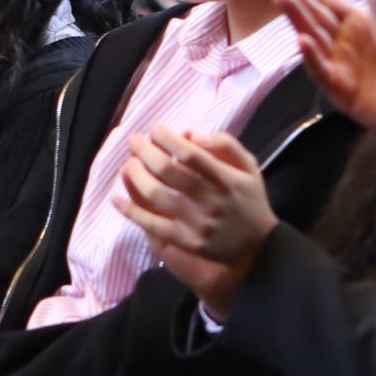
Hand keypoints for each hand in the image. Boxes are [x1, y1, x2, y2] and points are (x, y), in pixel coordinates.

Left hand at [113, 129, 276, 319]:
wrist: (259, 247)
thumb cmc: (250, 200)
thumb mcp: (249, 166)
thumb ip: (225, 144)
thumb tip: (190, 135)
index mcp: (225, 178)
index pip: (190, 153)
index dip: (167, 138)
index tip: (154, 128)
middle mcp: (210, 199)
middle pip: (167, 171)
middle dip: (144, 151)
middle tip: (134, 140)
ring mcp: (196, 222)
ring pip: (155, 195)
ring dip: (135, 176)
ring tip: (128, 164)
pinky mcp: (186, 241)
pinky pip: (152, 225)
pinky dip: (131, 211)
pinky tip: (116, 199)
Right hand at [269, 0, 375, 161]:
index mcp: (356, 26)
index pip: (323, 0)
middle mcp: (344, 45)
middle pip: (314, 16)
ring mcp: (342, 68)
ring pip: (313, 39)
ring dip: (296, 18)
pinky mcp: (344, 92)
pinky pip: (325, 73)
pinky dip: (312, 57)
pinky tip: (302, 41)